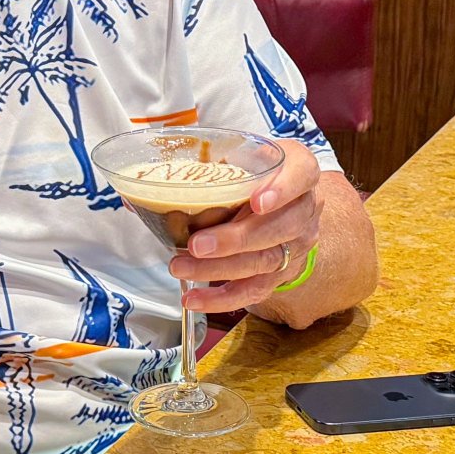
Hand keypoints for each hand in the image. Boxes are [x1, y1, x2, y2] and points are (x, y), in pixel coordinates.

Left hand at [167, 138, 323, 319]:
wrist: (281, 196)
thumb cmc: (255, 170)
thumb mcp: (242, 154)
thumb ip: (211, 163)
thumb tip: (148, 186)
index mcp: (301, 169)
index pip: (301, 175)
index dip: (282, 189)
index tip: (257, 201)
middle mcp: (306, 208)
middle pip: (279, 228)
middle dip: (235, 239)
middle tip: (198, 244)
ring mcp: (297, 244)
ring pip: (264, 261)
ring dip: (219, 268)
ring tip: (181, 266)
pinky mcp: (282, 272)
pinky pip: (256, 289)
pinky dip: (222, 298)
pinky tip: (195, 299)